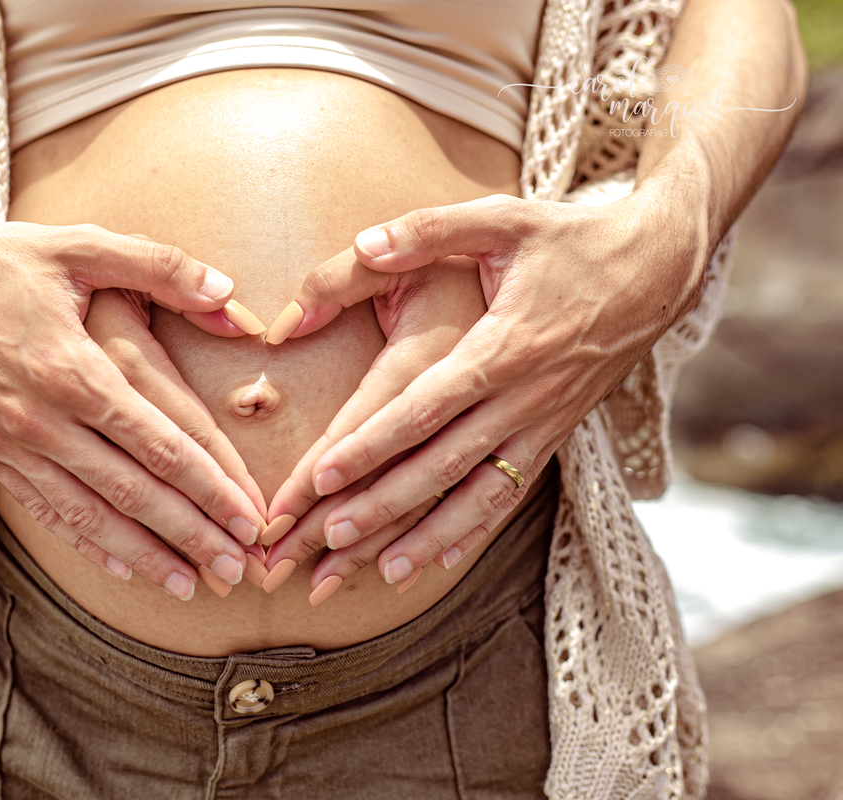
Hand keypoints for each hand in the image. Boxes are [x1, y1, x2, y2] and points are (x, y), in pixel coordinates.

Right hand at [0, 190, 268, 599]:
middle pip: (133, 494)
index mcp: (72, 369)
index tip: (251, 520)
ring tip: (192, 586)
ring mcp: (10, 444)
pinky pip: (45, 512)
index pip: (160, 445)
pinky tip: (124, 568)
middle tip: (239, 571)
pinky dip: (88, 545)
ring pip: (90, 517)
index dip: (212, 488)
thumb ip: (160, 267)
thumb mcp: (77, 246)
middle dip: (192, 536)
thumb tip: (231, 293)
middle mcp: (41, 419)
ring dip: (145, 556)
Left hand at [264, 190, 704, 584]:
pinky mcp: (556, 436)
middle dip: (383, 506)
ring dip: (428, 537)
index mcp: (503, 346)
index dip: (373, 444)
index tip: (322, 477)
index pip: (425, 407)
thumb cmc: (573, 241)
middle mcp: (525, 397)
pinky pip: (511, 494)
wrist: (659, 269)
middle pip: (443, 464)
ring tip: (380, 571)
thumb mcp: (504, 218)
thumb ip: (430, 229)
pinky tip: (441, 561)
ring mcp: (544, 423)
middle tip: (326, 538)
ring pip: (478, 494)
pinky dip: (475, 531)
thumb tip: (364, 240)